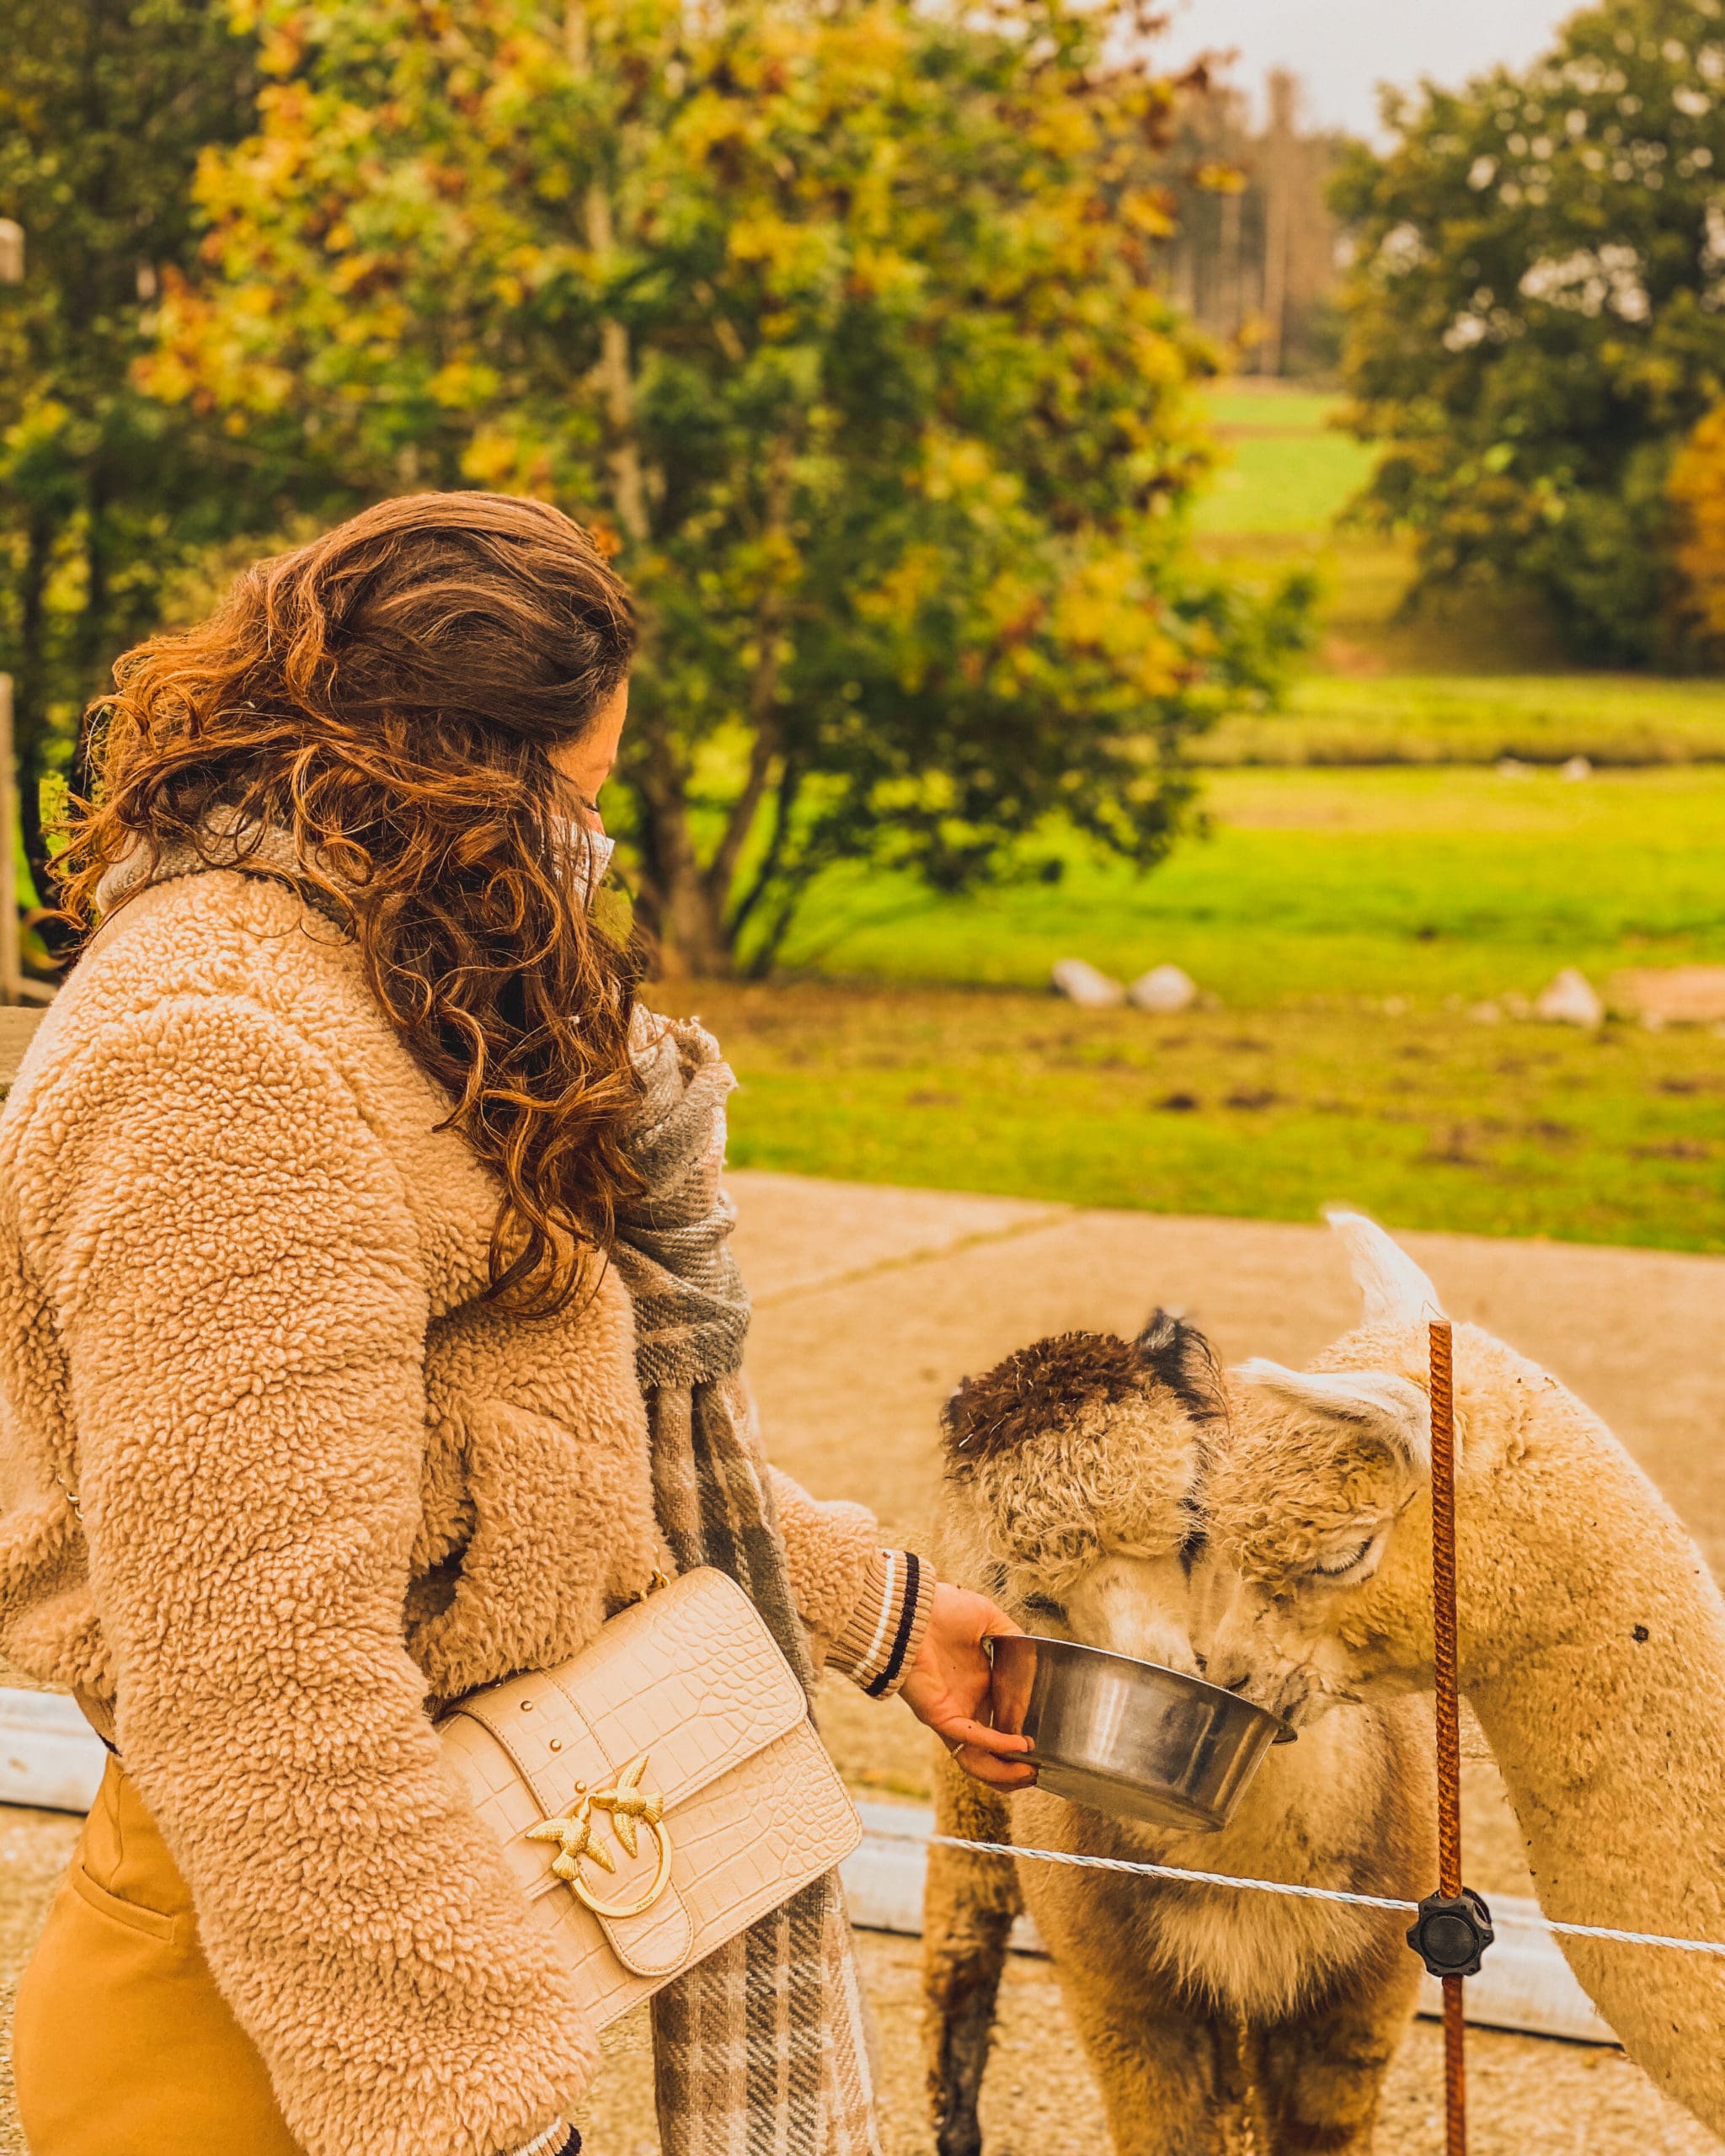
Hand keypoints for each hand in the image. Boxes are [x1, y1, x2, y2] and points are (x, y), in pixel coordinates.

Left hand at [899, 1582, 1036, 1790]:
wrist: (911, 1608)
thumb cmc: (943, 1609)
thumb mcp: (989, 1619)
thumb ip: (1013, 1640)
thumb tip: (1031, 1668)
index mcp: (978, 1684)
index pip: (1004, 1721)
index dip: (1023, 1734)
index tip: (1047, 1740)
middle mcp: (966, 1704)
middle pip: (990, 1751)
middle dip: (1014, 1767)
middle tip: (1040, 1770)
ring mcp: (952, 1713)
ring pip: (977, 1758)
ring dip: (1004, 1770)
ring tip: (1030, 1772)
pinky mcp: (939, 1715)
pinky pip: (970, 1738)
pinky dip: (996, 1744)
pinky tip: (1019, 1745)